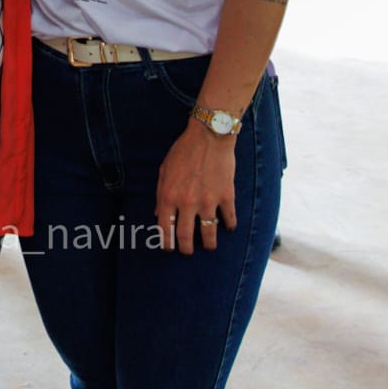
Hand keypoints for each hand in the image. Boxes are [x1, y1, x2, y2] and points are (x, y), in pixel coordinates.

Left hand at [155, 122, 237, 254]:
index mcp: (169, 196)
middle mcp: (187, 203)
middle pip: (186, 237)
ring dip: (208, 244)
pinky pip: (229, 218)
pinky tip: (228, 228)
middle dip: (186, 249)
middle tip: (187, 252)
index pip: (165, 229)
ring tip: (209, 247)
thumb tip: (158, 214)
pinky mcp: (226, 196)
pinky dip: (229, 226)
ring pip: (208, 233)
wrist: (209, 136)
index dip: (166, 243)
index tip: (169, 248)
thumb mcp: (164, 170)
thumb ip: (160, 194)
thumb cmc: (183, 151)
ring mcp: (208, 201)